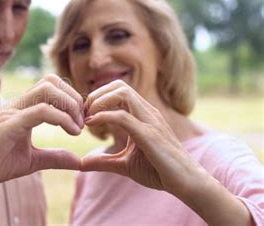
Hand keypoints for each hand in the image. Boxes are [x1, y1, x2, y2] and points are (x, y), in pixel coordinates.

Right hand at [0, 74, 83, 185]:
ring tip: (76, 128)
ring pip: (47, 89)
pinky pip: (40, 111)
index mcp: (23, 109)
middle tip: (81, 122)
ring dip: (69, 105)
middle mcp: (18, 105)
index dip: (72, 99)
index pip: (51, 86)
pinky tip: (71, 132)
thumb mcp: (32, 161)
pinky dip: (61, 119)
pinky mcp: (9, 124)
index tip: (81, 122)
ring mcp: (12, 112)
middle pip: (51, 81)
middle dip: (73, 98)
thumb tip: (78, 161)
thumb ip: (54, 158)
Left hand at [80, 80, 205, 195]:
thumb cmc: (160, 171)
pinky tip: (91, 125)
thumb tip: (81, 164)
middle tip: (83, 114)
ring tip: (88, 118)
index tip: (84, 115)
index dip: (97, 98)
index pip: (118, 90)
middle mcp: (147, 112)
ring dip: (99, 101)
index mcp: (142, 114)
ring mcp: (150, 121)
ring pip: (122, 93)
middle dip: (96, 95)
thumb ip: (103, 162)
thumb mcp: (124, 165)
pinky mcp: (149, 134)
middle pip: (118, 86)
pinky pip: (123, 116)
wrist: (187, 183)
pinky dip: (103, 116)